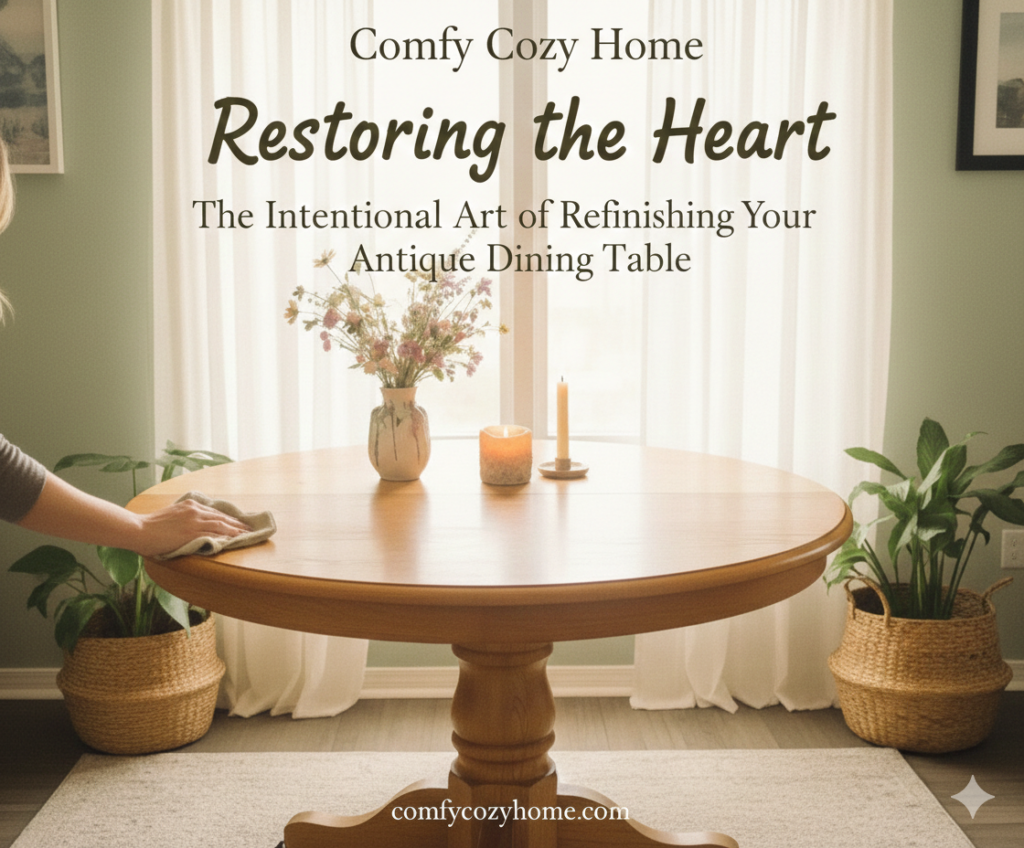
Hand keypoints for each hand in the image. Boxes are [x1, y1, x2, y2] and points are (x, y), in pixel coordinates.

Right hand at [135, 499, 250, 557]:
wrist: (138, 529)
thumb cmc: (151, 527)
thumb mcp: (171, 516)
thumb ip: (184, 519)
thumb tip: (193, 527)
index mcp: (189, 505)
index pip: (214, 512)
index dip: (228, 518)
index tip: (237, 522)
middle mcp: (194, 510)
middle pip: (222, 517)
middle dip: (237, 523)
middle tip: (249, 528)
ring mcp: (194, 520)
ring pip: (221, 524)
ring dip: (236, 530)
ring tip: (247, 534)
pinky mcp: (192, 531)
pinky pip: (213, 533)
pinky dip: (226, 536)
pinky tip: (235, 539)